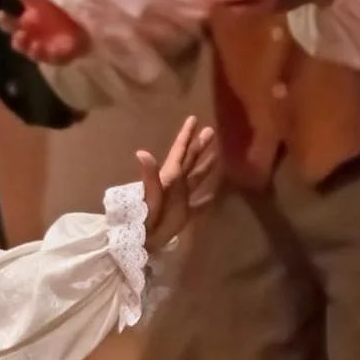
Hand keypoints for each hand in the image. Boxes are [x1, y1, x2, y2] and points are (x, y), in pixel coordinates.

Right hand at [0, 0, 90, 64]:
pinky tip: (53, 49)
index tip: (0, 12)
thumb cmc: (50, 15)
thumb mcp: (37, 1)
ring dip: (33, 50)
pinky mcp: (57, 57)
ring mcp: (42, 51)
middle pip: (19, 43)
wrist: (73, 26)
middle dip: (18, 40)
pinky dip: (53, 55)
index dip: (4, 20)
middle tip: (20, 35)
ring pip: (34, 53)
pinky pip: (54, 58)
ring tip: (35, 45)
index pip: (8, 25)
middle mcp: (28, 41)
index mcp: (21, 27)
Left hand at [139, 116, 219, 252]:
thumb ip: (150, 175)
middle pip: (191, 160)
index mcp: (169, 176)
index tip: (193, 118)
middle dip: (199, 146)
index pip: (180, 152)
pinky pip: (199, 204)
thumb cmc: (146, 217)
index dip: (186, 136)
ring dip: (206, 166)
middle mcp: (177, 184)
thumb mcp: (149, 195)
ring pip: (197, 178)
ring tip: (217, 155)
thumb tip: (141, 151)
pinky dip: (207, 200)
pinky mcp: (185, 214)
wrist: (142, 240)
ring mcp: (181, 198)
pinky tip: (215, 195)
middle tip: (211, 130)